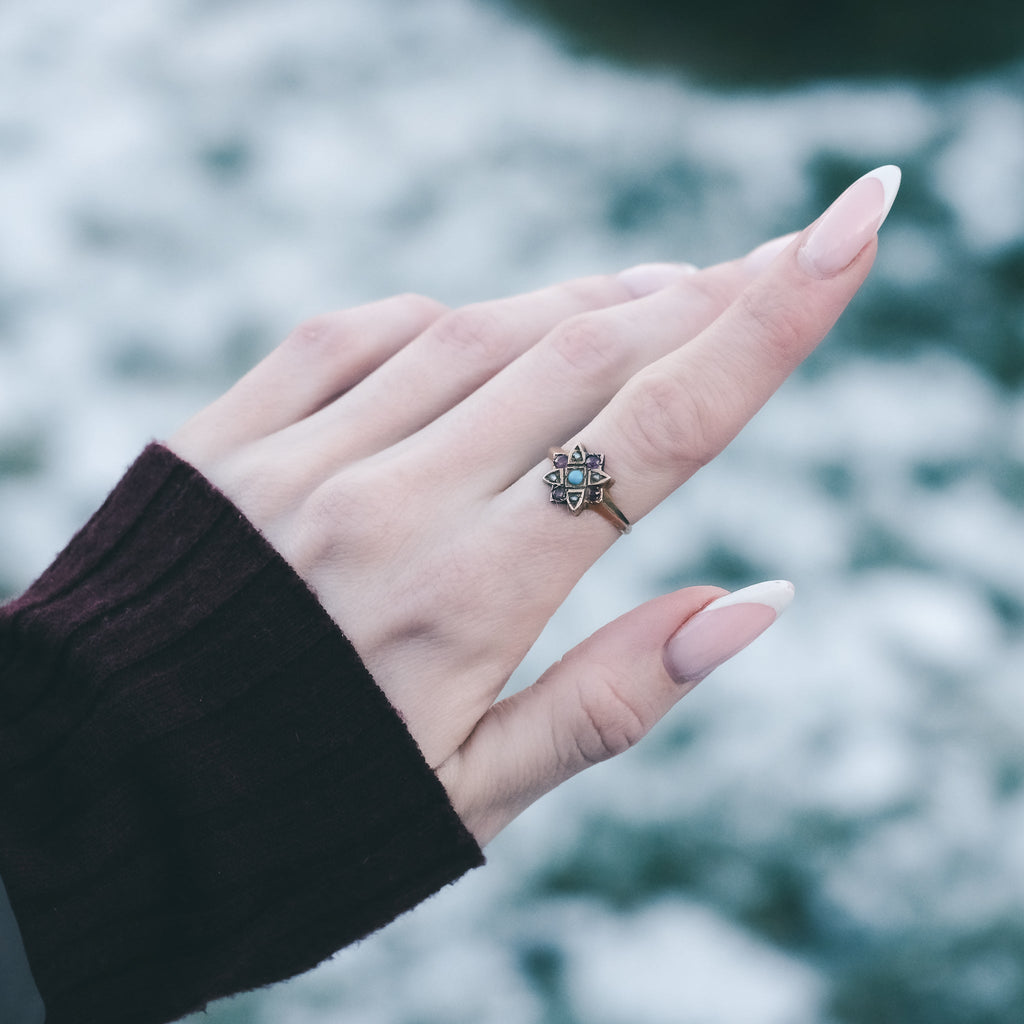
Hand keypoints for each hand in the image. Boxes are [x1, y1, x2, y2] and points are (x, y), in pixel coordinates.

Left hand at [168, 166, 899, 845]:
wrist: (98, 807)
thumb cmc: (304, 812)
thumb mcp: (474, 795)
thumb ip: (615, 694)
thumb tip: (757, 602)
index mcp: (465, 603)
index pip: (652, 436)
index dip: (764, 329)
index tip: (844, 238)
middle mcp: (387, 506)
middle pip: (582, 356)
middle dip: (698, 297)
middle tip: (774, 256)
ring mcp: (296, 459)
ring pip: (481, 332)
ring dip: (586, 300)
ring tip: (656, 291)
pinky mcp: (227, 435)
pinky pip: (358, 335)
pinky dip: (448, 320)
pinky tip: (489, 329)